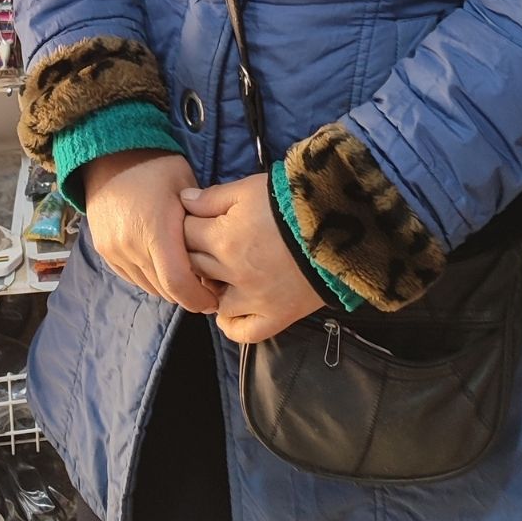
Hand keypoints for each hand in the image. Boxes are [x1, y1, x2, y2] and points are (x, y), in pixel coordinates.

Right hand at [81, 150, 219, 313]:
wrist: (109, 154)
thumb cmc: (156, 166)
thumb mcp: (186, 185)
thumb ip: (201, 220)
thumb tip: (216, 251)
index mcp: (155, 230)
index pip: (177, 282)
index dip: (197, 298)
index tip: (213, 300)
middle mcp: (131, 246)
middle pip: (164, 289)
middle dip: (186, 294)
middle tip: (205, 286)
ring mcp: (114, 250)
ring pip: (148, 286)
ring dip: (167, 286)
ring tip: (183, 274)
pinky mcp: (104, 251)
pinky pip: (132, 277)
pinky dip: (149, 277)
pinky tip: (161, 264)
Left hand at [182, 174, 324, 342]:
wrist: (338, 224)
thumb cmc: (289, 200)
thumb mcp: (249, 188)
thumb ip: (213, 197)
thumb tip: (183, 200)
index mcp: (223, 238)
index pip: (185, 233)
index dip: (187, 222)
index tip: (195, 218)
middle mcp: (232, 273)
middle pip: (194, 265)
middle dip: (193, 252)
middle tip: (203, 242)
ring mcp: (253, 299)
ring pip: (212, 299)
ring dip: (208, 286)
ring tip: (215, 273)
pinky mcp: (275, 317)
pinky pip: (243, 331)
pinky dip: (230, 324)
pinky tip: (227, 310)